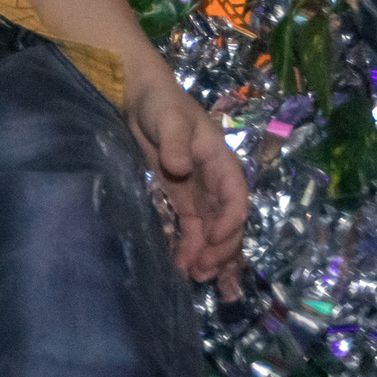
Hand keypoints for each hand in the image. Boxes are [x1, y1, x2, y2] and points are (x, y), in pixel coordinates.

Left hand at [124, 74, 248, 293]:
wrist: (140, 98)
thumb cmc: (161, 104)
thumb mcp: (169, 119)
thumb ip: (175, 143)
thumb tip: (180, 168)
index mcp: (223, 164)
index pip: (235, 199)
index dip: (229, 222)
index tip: (213, 239)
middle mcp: (218, 183)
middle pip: (228, 223)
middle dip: (219, 249)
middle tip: (202, 271)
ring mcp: (201, 193)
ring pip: (214, 232)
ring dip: (209, 256)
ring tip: (196, 278)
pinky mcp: (183, 199)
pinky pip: (194, 229)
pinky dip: (192, 248)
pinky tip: (183, 266)